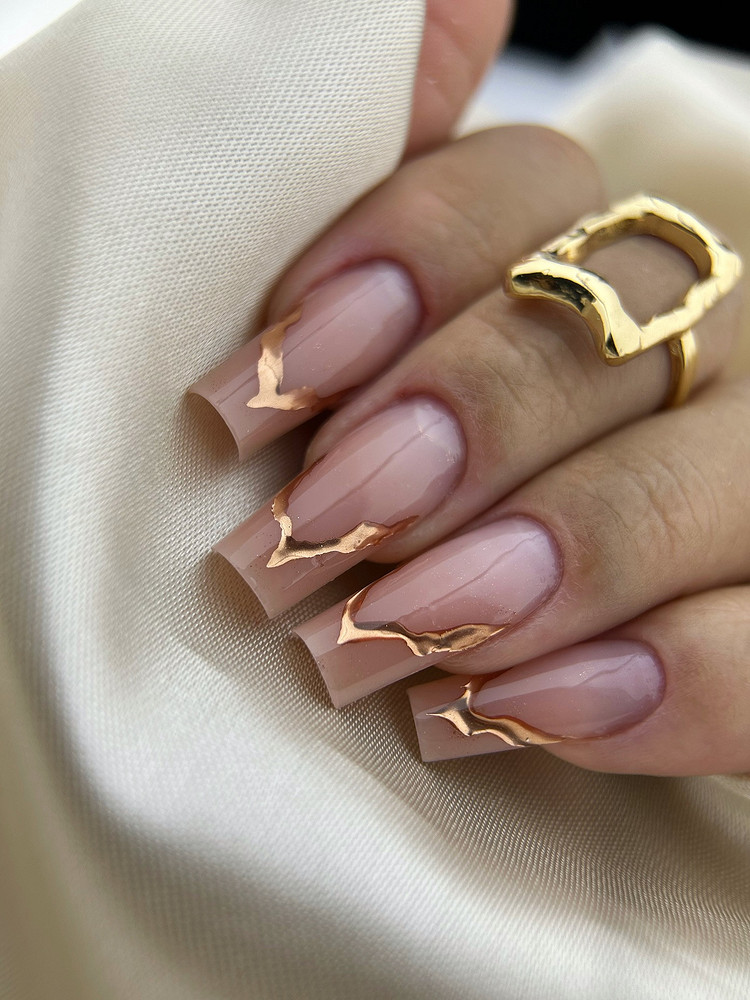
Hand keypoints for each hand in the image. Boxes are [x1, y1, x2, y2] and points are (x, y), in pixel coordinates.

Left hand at [190, 90, 746, 778]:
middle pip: (615, 333)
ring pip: (720, 479)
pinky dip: (660, 686)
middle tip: (313, 531)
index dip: (402, 267)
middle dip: (468, 423)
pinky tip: (509, 711)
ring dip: (564, 555)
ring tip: (394, 638)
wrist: (433, 654)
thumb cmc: (359, 504)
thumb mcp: (344, 362)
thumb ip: (388, 192)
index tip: (257, 392)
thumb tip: (453, 1)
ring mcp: (736, 493)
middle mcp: (675, 360)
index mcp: (563, 274)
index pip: (525, 195)